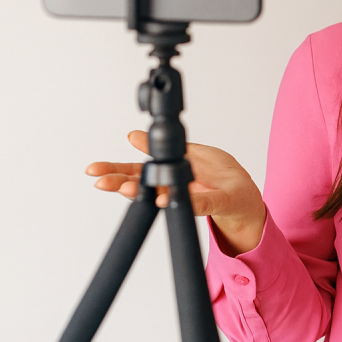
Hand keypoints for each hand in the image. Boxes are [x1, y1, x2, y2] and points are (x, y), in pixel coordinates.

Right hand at [86, 131, 266, 254]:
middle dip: (118, 182)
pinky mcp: (207, 205)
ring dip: (141, 193)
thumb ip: (163, 150)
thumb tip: (132, 136)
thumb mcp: (196, 155)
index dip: (116, 169)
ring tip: (121, 190)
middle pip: (142, 184)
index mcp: (170, 172)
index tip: (96, 170)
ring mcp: (189, 197)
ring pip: (158, 195)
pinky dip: (180, 202)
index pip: (138, 169)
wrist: (246, 203)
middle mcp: (175, 186)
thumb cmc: (223, 178)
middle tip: (99, 182)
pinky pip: (193, 204)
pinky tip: (163, 201)